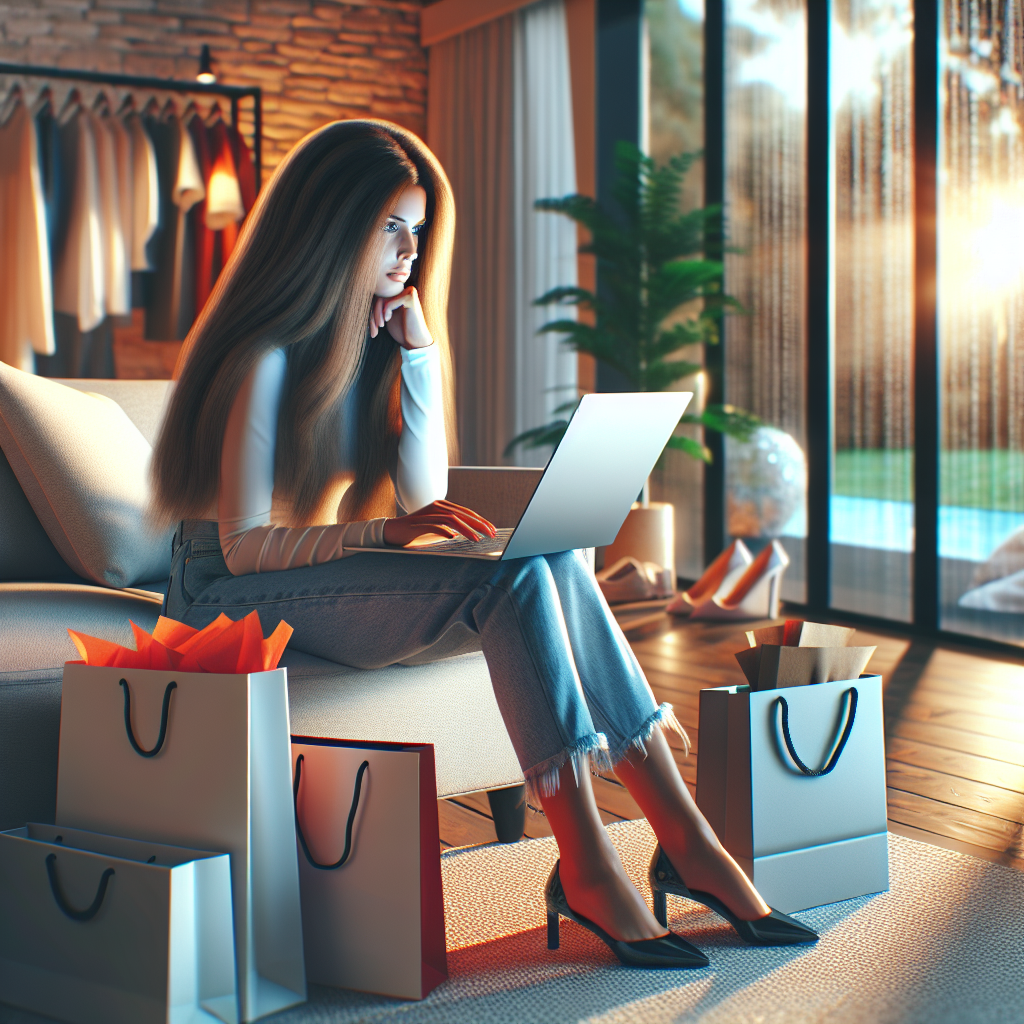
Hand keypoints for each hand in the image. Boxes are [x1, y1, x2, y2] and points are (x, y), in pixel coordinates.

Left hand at [369, 286, 432, 348]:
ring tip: (380, 326)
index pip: (380, 296)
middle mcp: (405, 290)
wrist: (415, 341)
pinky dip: (385, 312)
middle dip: (373, 314)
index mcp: (400, 293)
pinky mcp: (411, 297)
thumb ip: (379, 306)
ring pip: (383, 299)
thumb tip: (362, 295)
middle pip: (380, 296)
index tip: (372, 327)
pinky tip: (387, 320)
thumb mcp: (386, 316)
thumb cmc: (401, 331)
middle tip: (373, 329)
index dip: (372, 311)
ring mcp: (409, 292)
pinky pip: (389, 302)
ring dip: (377, 314)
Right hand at [382, 500, 497, 547]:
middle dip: (479, 524)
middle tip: (491, 534)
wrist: (392, 532)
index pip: (466, 512)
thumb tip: (463, 534)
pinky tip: (454, 538)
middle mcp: (436, 506)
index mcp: (442, 506)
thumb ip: (448, 527)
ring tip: (477, 539)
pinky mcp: (418, 523)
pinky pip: (434, 525)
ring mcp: (427, 514)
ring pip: (451, 519)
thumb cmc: (415, 531)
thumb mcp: (436, 527)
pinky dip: (445, 531)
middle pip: (462, 514)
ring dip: (466, 529)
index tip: (492, 530)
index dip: (480, 520)